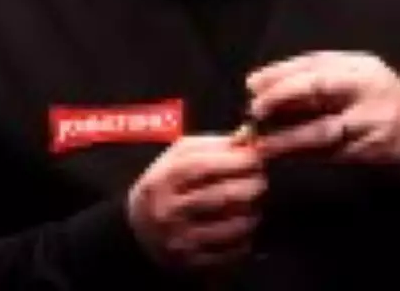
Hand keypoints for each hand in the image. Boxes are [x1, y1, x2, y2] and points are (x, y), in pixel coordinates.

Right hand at [126, 134, 265, 270]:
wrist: (138, 223)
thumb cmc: (167, 180)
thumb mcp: (181, 153)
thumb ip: (215, 144)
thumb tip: (248, 138)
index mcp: (166, 177)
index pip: (205, 167)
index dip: (236, 160)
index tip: (256, 156)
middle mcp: (170, 210)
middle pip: (222, 196)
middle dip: (251, 185)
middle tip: (261, 179)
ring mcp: (180, 239)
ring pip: (231, 226)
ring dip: (252, 212)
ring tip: (253, 202)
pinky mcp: (191, 262)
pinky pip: (231, 252)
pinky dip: (245, 238)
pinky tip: (243, 226)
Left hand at [246, 51, 399, 197]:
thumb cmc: (385, 107)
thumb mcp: (359, 82)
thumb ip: (321, 81)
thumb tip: (267, 87)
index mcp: (361, 65)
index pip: (314, 63)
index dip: (280, 72)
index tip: (253, 83)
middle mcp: (368, 87)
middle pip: (317, 86)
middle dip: (281, 96)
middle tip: (255, 109)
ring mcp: (373, 120)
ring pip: (321, 127)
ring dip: (287, 136)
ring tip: (261, 142)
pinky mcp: (374, 150)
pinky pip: (331, 153)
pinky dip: (304, 155)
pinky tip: (285, 156)